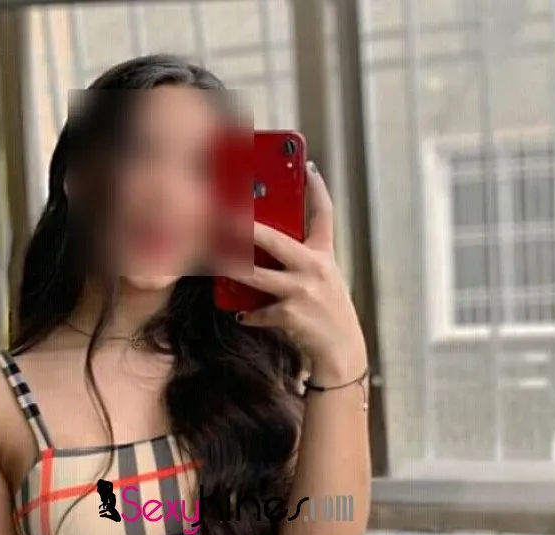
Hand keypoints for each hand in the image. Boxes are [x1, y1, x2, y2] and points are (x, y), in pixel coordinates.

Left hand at [222, 163, 367, 382]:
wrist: (341, 349)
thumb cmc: (326, 312)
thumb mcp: (322, 280)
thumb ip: (300, 262)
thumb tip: (261, 250)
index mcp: (324, 255)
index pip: (324, 214)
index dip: (317, 188)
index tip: (308, 166)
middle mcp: (315, 268)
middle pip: (275, 240)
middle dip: (246, 228)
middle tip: (223, 215)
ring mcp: (301, 291)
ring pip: (256, 276)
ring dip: (232, 269)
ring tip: (214, 260)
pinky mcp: (290, 314)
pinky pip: (258, 311)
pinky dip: (248, 314)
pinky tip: (242, 315)